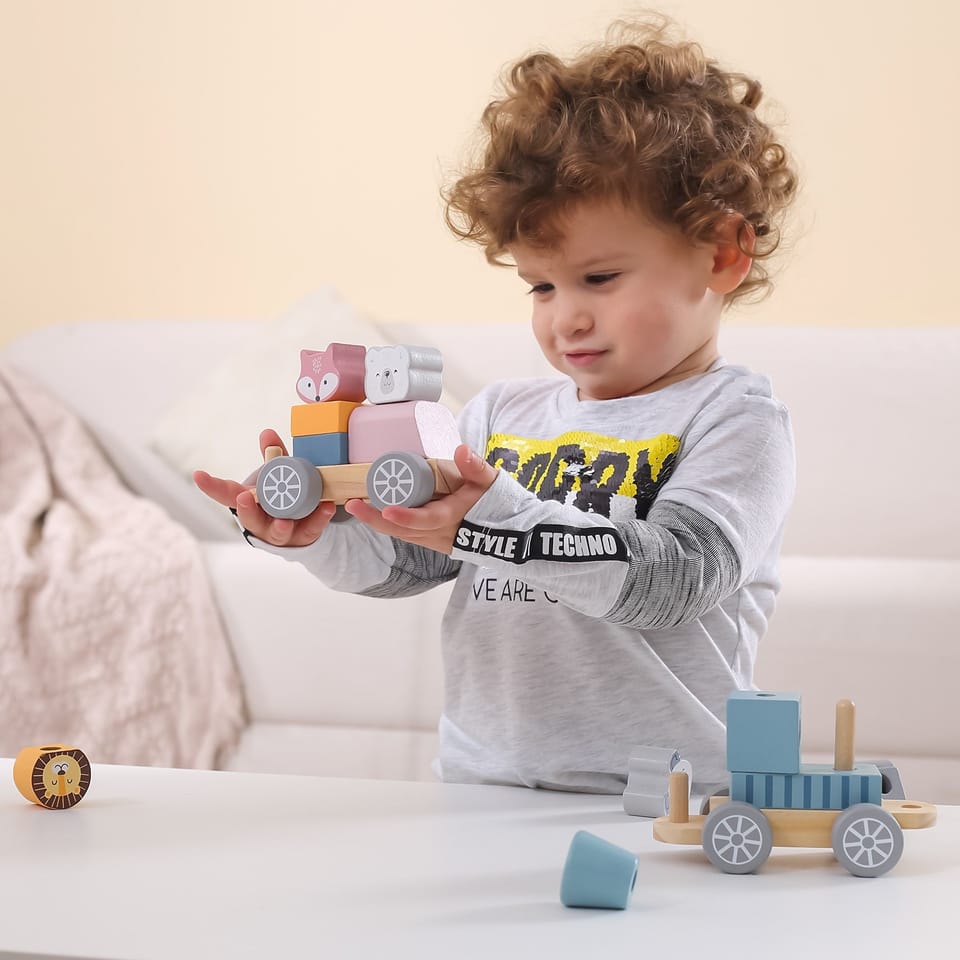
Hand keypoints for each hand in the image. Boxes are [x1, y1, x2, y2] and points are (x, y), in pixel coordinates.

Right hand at [192, 428, 336, 547]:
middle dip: (246, 510)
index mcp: (250, 502)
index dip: (212, 486)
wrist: (302, 525)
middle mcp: (260, 520)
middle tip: (244, 500)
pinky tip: (325, 508)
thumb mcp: (276, 476)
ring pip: (276, 533)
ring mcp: (279, 532)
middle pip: (249, 518)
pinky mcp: (302, 537)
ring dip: (280, 526)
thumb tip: (267, 433)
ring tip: (285, 521)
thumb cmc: (281, 497)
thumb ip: (274, 457)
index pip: (227, 494)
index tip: (199, 475)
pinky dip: (318, 520)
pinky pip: (310, 530)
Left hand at [343, 444, 497, 553]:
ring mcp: (435, 541)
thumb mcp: (491, 482)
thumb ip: (475, 467)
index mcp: (453, 518)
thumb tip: (462, 450)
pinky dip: (390, 524)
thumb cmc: (499, 505)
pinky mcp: (433, 541)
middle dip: (375, 519)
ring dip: (378, 522)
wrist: (511, 534)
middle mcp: (440, 534)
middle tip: (353, 505)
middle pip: (402, 531)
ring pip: (401, 534)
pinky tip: (375, 511)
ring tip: (357, 505)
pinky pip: (407, 534)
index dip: (406, 517)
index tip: (387, 509)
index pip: (425, 520)